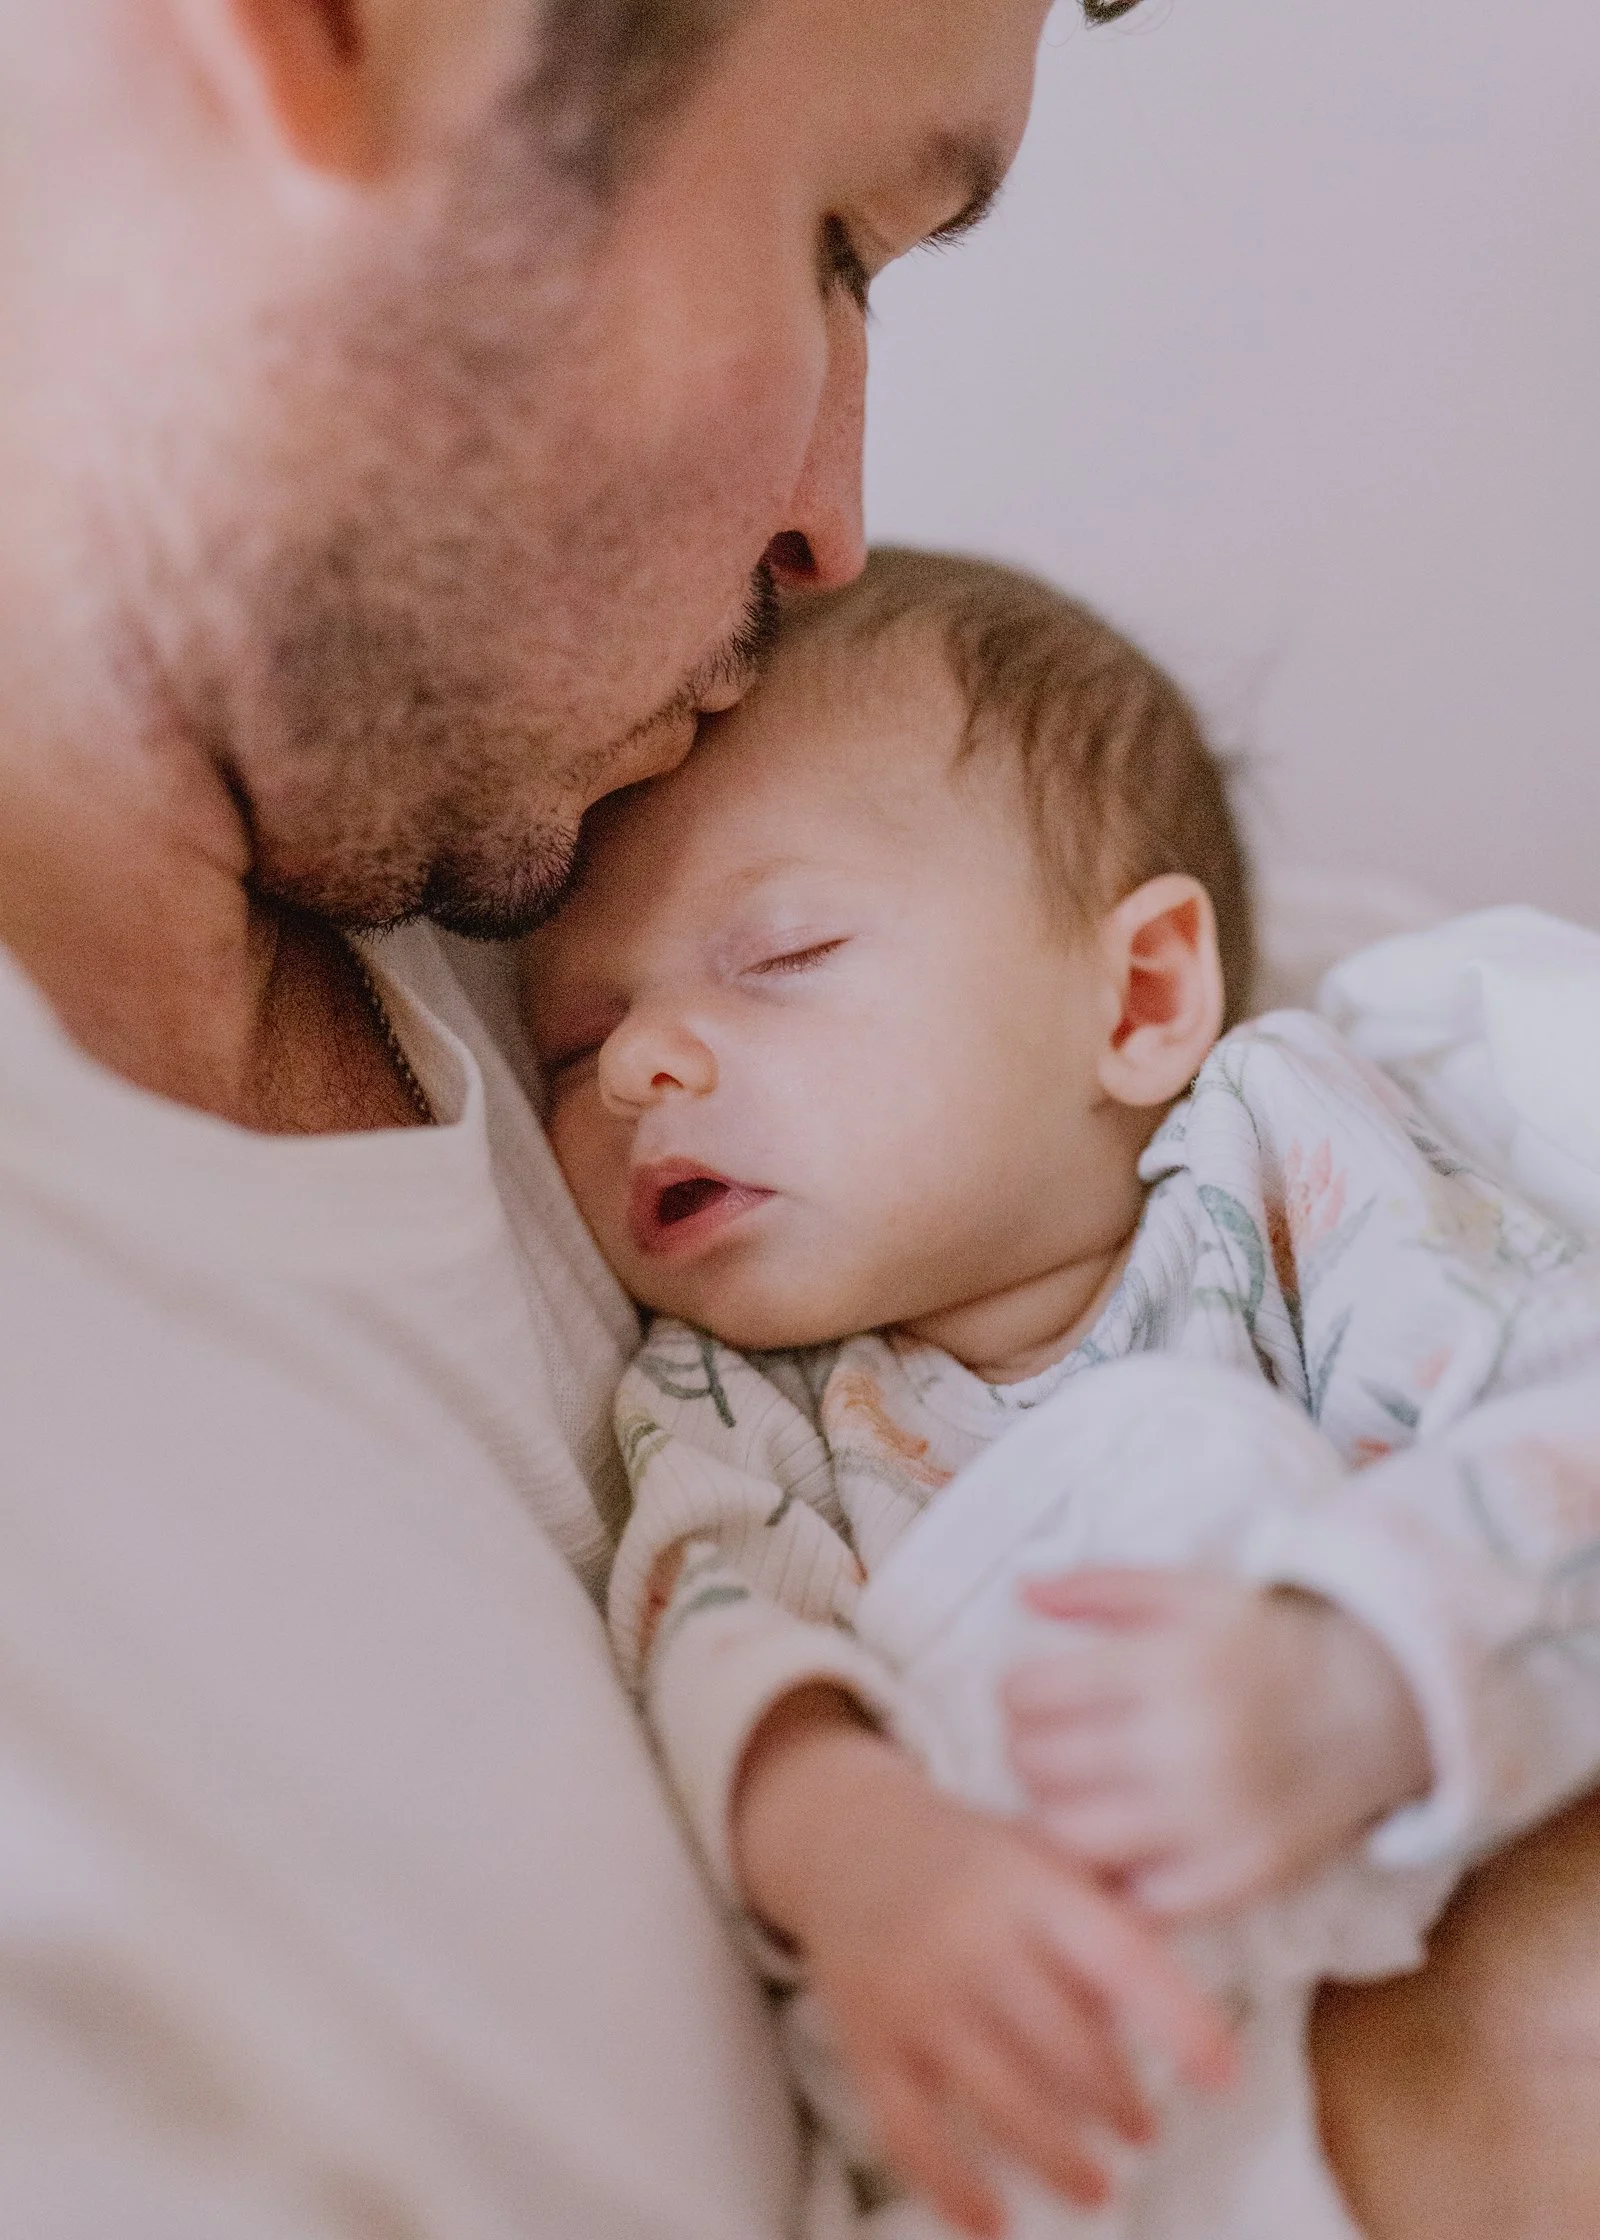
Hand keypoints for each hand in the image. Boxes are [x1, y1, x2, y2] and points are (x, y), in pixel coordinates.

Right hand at [733, 1688, 1234, 2238]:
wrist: (846, 1838)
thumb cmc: (972, 1858)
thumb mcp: (1044, 1856)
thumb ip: (1107, 1925)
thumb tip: (1183, 2016)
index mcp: (1027, 1886)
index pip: (1118, 1958)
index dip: (1178, 2020)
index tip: (1223, 2076)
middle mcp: (969, 1941)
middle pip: (1060, 2046)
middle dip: (1115, 2102)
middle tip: (1144, 2131)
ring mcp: (912, 1996)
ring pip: (995, 2099)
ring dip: (1056, 2156)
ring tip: (1096, 2187)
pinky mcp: (866, 2042)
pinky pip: (909, 2131)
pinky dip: (950, 2187)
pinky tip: (992, 2222)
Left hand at [1005, 1570, 1431, 1919]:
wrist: (1369, 1707)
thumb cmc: (1260, 1645)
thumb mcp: (1186, 1593)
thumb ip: (1099, 1585)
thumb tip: (1022, 1589)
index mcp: (1167, 1668)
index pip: (1032, 1695)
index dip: (1016, 1694)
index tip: (1032, 1695)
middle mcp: (1187, 1748)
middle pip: (1041, 1768)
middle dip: (1026, 1751)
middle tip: (1045, 1744)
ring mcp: (1214, 1822)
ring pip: (1074, 1839)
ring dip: (1054, 1815)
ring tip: (1074, 1792)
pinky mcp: (1241, 1879)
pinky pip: (1141, 1901)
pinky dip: (1116, 1880)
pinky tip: (1120, 1845)